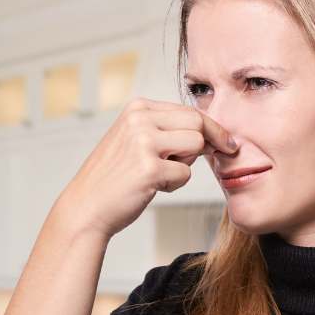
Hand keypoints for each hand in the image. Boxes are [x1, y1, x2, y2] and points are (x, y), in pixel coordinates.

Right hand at [56, 97, 236, 239]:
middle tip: (202, 158)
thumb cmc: (115, 177)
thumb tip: (212, 131)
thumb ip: (166, 129)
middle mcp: (139, 119)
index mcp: (137, 108)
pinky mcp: (148, 168)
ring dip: (186, 164)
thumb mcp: (135, 140)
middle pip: (198, 123)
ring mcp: (143, 142)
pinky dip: (174, 185)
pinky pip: (184, 173)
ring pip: (196, 145)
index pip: (188, 110)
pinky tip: (151, 187)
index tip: (227, 142)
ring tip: (161, 174)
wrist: (87, 206)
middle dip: (208, 143)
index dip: (212, 128)